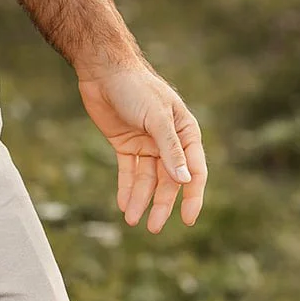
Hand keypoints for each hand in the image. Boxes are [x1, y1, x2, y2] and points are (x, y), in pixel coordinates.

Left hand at [78, 64, 207, 232]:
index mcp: (186, 133)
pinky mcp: (126, 146)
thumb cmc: (137, 89)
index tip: (189, 220)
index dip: (193, 196)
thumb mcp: (157, 119)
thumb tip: (185, 181)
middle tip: (154, 228)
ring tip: (133, 220)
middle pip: (169, 180)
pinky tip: (124, 205)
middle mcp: (169, 142)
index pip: (194, 170)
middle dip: (162, 204)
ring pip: (148, 180)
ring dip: (141, 200)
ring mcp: (147, 145)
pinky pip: (129, 173)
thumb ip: (171, 150)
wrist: (104, 72)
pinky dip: (127, 189)